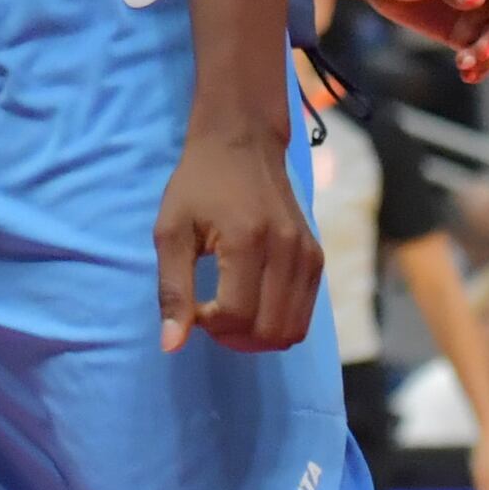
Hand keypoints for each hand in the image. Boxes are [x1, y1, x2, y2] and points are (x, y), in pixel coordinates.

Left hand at [154, 128, 319, 353]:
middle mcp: (287, 250)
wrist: (242, 143)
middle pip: (269, 331)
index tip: (194, 306)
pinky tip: (253, 301)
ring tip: (232, 311)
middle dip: (235, 338)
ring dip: (258, 336)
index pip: (236, 315)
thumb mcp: (171, 232)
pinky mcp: (317, 258)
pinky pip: (303, 314)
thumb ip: (172, 289)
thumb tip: (171, 345)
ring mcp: (308, 255)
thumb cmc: (199, 185)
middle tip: (211, 314)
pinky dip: (277, 322)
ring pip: (292, 330)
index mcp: (248, 240)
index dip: (210, 325)